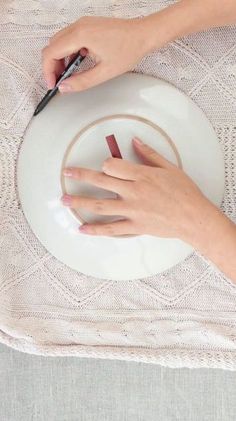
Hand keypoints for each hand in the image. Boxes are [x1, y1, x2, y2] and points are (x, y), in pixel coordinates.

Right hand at [42, 16, 152, 91]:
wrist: (144, 35)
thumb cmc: (129, 49)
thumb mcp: (104, 73)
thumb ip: (81, 82)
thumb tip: (65, 87)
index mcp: (80, 35)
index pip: (51, 53)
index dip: (47, 71)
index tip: (52, 84)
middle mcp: (79, 26)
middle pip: (52, 46)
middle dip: (51, 66)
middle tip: (59, 82)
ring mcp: (83, 24)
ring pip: (59, 41)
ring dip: (59, 59)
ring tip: (68, 75)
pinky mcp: (88, 26)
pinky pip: (69, 38)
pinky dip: (68, 52)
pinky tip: (77, 64)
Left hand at [62, 137, 213, 240]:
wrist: (194, 217)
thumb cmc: (184, 193)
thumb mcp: (169, 168)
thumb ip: (149, 154)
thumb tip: (135, 141)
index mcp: (142, 176)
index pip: (113, 166)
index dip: (106, 164)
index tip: (104, 165)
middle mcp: (134, 192)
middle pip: (101, 182)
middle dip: (81, 176)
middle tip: (67, 173)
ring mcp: (133, 210)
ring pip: (100, 206)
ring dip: (80, 202)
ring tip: (65, 200)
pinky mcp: (135, 226)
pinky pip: (111, 229)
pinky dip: (96, 230)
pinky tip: (82, 229)